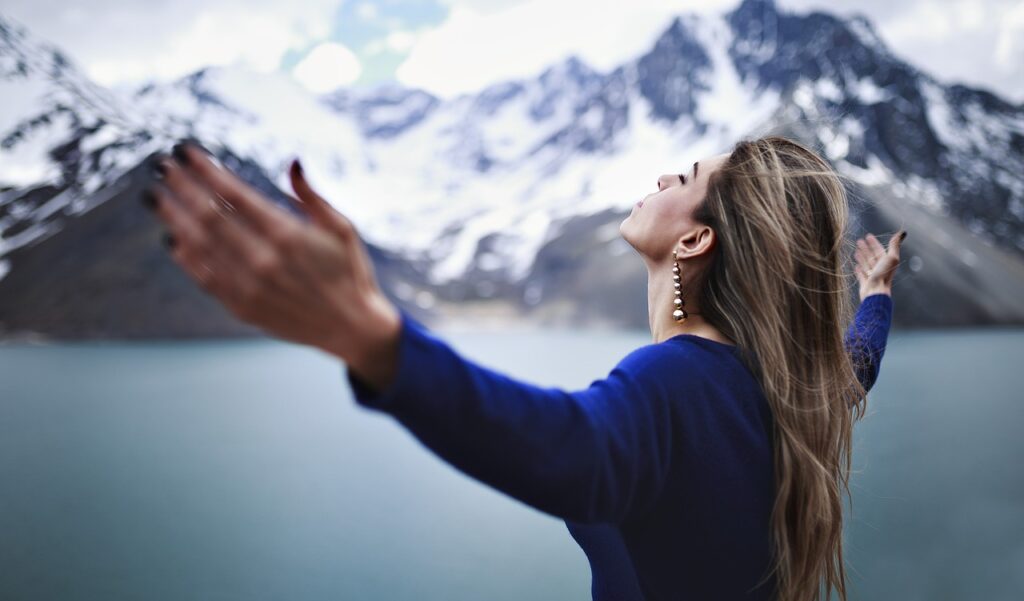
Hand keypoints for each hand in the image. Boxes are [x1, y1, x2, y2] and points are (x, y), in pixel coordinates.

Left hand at [143, 140, 401, 377]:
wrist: (351, 327)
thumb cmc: (349, 271)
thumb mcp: (341, 228)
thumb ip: (311, 195)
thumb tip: (292, 162)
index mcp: (288, 234)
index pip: (232, 194)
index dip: (204, 170)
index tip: (185, 151)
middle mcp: (263, 260)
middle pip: (208, 215)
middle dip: (181, 187)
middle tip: (161, 166)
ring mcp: (248, 286)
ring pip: (198, 245)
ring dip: (173, 217)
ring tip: (156, 196)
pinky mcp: (241, 307)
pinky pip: (204, 277)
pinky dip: (185, 256)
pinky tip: (171, 238)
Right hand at [854, 229, 905, 301]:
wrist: (876, 291)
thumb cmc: (884, 275)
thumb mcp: (891, 258)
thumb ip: (894, 245)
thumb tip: (902, 232)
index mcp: (886, 262)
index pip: (879, 250)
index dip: (874, 243)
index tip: (868, 236)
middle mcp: (880, 268)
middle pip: (872, 256)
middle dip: (866, 248)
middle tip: (859, 241)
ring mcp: (872, 276)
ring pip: (866, 264)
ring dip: (862, 257)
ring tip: (856, 251)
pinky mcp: (866, 283)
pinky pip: (862, 274)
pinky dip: (859, 269)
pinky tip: (856, 265)